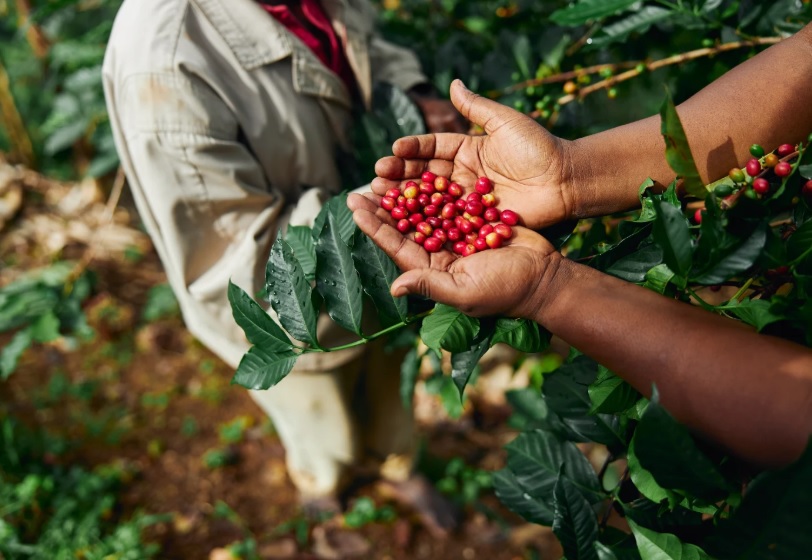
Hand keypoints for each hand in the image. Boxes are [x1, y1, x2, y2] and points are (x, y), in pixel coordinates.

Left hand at [348, 193, 558, 319]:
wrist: (545, 276)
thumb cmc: (506, 290)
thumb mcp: (465, 292)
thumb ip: (430, 285)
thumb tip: (395, 288)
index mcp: (432, 270)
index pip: (397, 246)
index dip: (375, 227)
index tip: (355, 206)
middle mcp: (440, 253)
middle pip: (405, 227)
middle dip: (383, 207)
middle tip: (362, 186)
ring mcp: (457, 236)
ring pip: (424, 211)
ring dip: (405, 194)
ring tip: (384, 174)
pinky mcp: (474, 222)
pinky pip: (449, 202)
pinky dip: (434, 188)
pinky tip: (419, 171)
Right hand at [376, 79, 575, 229]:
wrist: (566, 180)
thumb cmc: (539, 148)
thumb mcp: (506, 122)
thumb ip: (477, 107)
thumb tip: (453, 82)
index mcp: (468, 149)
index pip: (432, 148)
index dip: (412, 149)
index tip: (393, 149)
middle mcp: (463, 175)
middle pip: (425, 175)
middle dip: (400, 175)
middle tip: (377, 177)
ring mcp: (467, 200)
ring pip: (430, 199)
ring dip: (405, 199)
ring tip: (381, 196)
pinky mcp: (475, 221)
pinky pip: (448, 221)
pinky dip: (427, 222)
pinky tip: (405, 222)